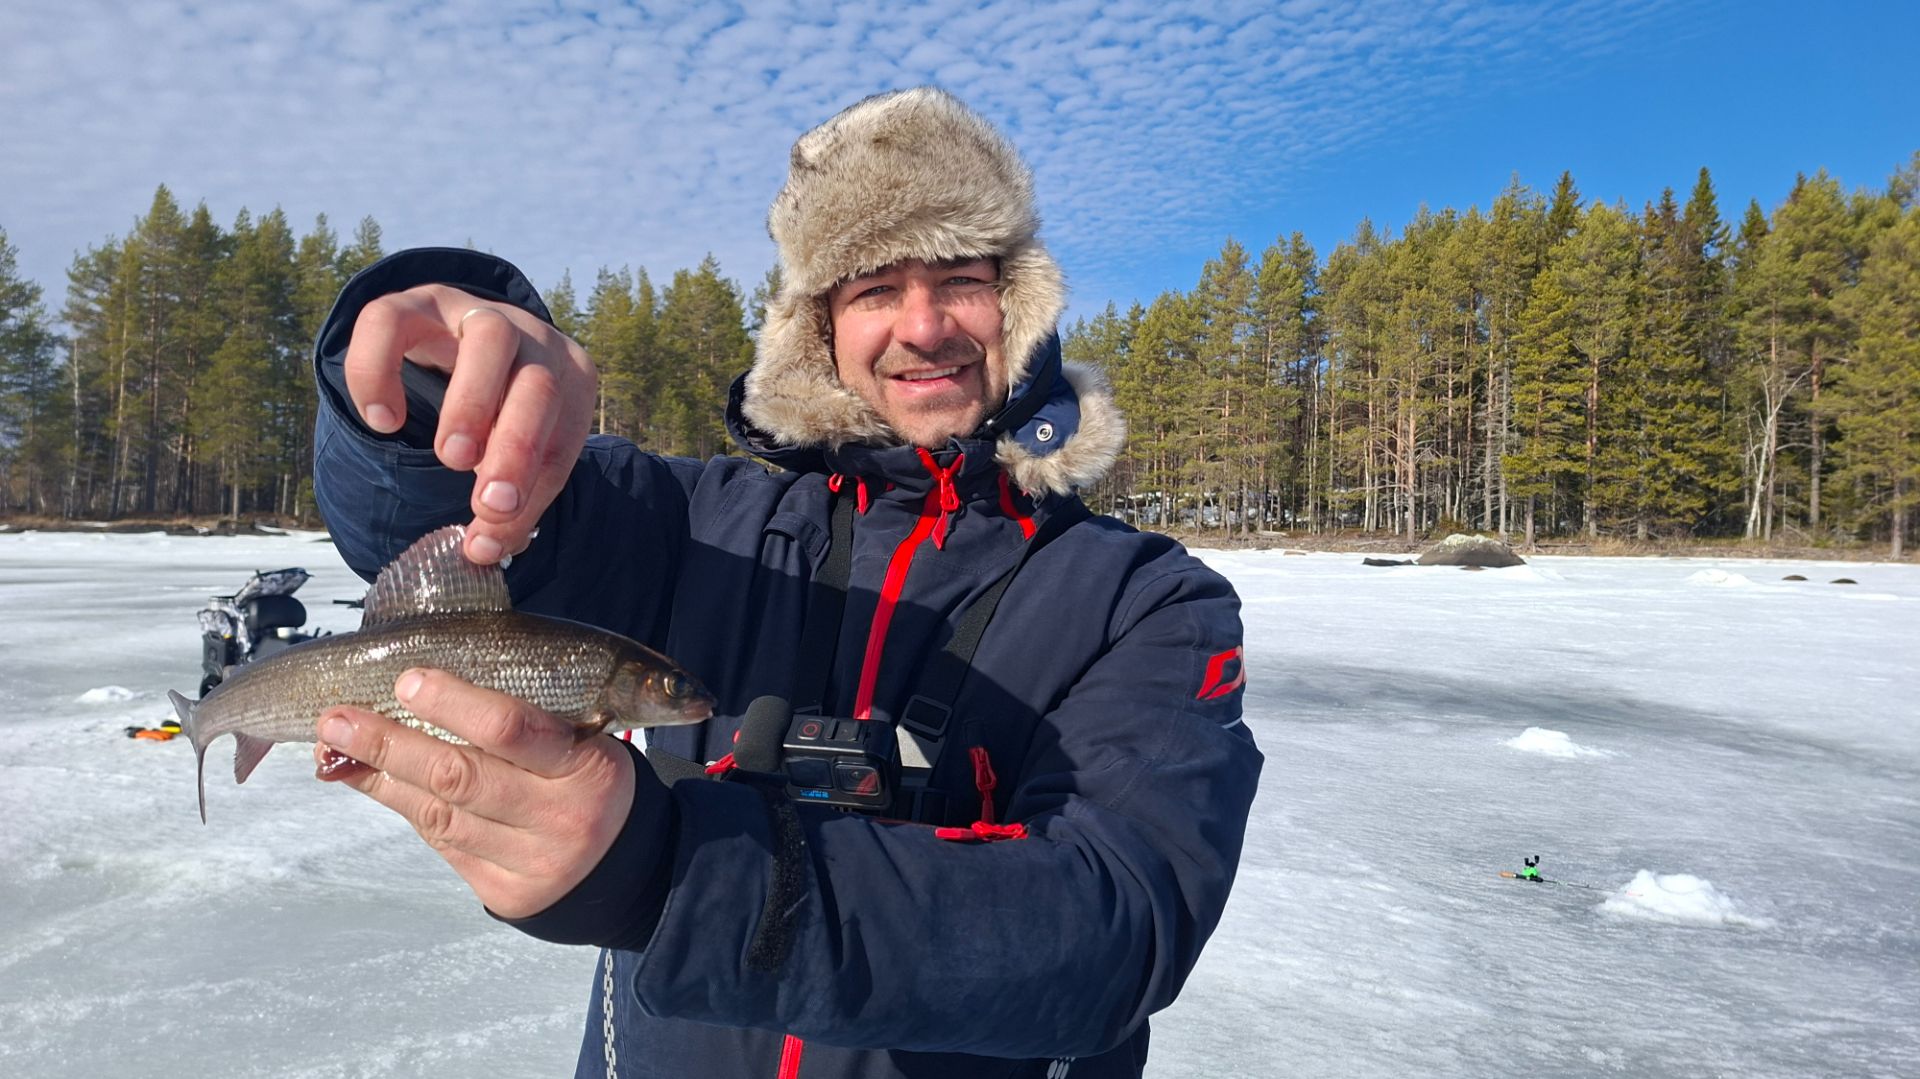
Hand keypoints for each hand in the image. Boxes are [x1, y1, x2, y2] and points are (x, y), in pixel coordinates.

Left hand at [313, 668, 636, 918]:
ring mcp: (531, 862)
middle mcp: (560, 819)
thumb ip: (524, 720)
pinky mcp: (505, 893)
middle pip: (460, 777)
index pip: (512, 731)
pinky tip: (375, 780)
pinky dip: (406, 807)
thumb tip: (424, 685)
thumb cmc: (590, 779)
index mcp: (587, 767)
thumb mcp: (583, 739)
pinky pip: (444, 843)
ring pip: (441, 815)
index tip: (407, 680)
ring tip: (336, 748)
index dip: (454, 704)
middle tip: (336, 719)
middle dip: (390, 744)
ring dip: (381, 777)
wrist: (624, 865)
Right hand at [343, 284, 596, 562]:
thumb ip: (507, 502)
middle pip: (539, 384)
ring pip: (490, 338)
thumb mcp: (514, 452)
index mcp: (569, 379)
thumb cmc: (500, 408)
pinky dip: (381, 371)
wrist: (463, 333)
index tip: (498, 523)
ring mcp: (476, 311)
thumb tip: (482, 551)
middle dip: (517, 445)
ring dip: (472, 404)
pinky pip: (393, 320)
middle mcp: (532, 339)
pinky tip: (382, 422)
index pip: (563, 436)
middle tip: (487, 499)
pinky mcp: (417, 301)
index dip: (534, 484)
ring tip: (451, 459)